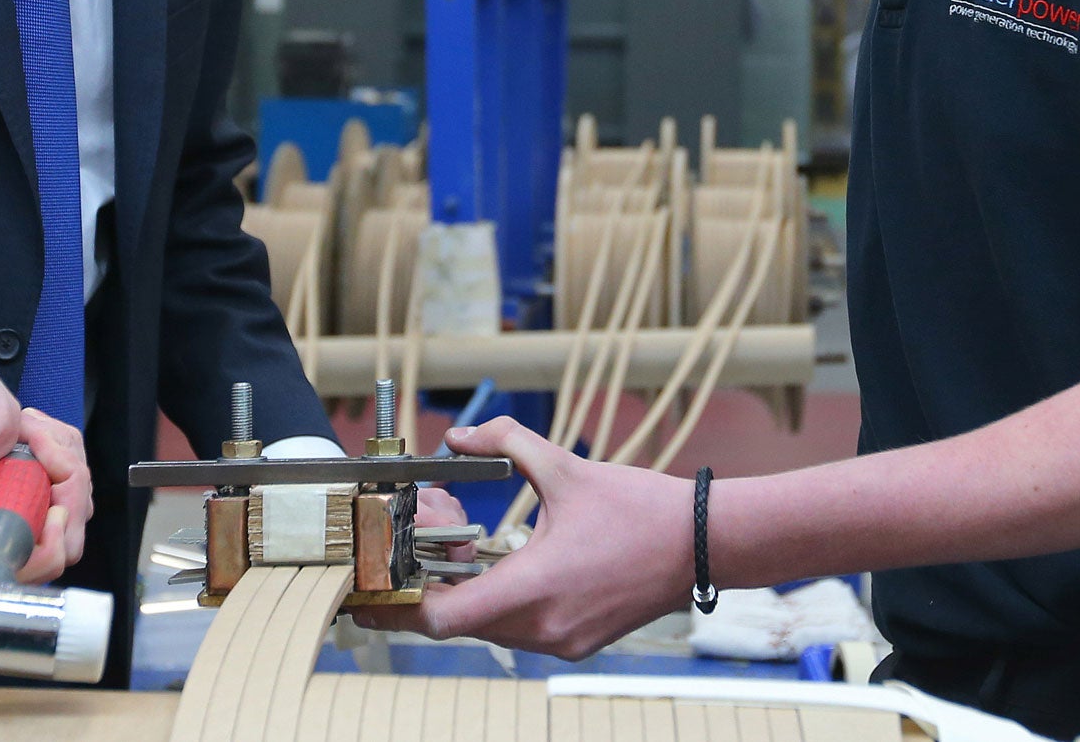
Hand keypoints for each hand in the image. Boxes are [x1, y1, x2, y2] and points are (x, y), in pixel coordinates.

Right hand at [0, 341, 93, 581]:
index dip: (50, 533)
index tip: (51, 480)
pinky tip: (35, 444)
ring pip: (55, 528)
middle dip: (66, 494)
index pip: (15, 569)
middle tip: (45, 443)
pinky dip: (57, 475)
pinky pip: (50, 511)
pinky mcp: (2, 520)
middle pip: (48, 552)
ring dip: (62, 477)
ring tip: (33, 435)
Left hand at [354, 417, 691, 657]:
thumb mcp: (564, 467)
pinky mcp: (577, 642)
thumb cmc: (638, 508)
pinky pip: (520, 628)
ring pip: (488, 626)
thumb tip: (457, 437)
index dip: (401, 606)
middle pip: (460, 620)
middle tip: (435, 532)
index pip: (443, 619)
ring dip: (468, 588)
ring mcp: (562, 641)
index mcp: (534, 587)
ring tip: (467, 538)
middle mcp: (543, 627)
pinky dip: (500, 598)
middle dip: (435, 578)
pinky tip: (505, 557)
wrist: (704, 543)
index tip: (375, 589)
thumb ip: (503, 443)